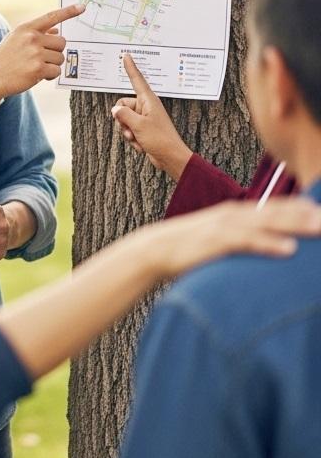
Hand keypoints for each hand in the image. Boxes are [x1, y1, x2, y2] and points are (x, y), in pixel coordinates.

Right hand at [0, 5, 84, 97]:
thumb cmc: (3, 60)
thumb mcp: (15, 41)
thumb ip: (36, 34)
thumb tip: (56, 30)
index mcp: (26, 29)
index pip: (51, 17)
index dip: (68, 11)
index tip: (81, 7)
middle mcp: (31, 38)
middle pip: (61, 42)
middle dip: (56, 51)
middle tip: (43, 58)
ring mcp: (35, 53)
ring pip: (60, 57)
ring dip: (52, 65)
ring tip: (37, 68)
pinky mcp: (38, 69)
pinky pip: (56, 70)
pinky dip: (50, 76)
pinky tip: (37, 76)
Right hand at [111, 54, 192, 179]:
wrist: (170, 157)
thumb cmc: (160, 139)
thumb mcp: (138, 125)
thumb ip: (123, 114)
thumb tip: (115, 110)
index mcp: (148, 101)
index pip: (137, 80)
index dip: (131, 68)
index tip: (126, 56)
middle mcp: (146, 107)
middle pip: (122, 105)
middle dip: (122, 119)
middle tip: (130, 129)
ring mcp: (144, 118)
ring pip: (123, 119)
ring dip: (127, 131)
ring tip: (137, 138)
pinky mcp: (143, 128)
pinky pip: (129, 129)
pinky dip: (132, 138)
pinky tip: (141, 144)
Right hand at [144, 197, 320, 278]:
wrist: (154, 250)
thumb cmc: (186, 247)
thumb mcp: (216, 238)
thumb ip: (238, 238)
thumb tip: (257, 246)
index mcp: (234, 214)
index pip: (273, 208)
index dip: (299, 208)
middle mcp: (232, 216)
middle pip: (276, 212)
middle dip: (305, 213)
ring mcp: (224, 227)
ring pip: (266, 223)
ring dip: (295, 224)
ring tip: (320, 227)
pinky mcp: (216, 242)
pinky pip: (247, 242)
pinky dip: (269, 244)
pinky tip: (289, 249)